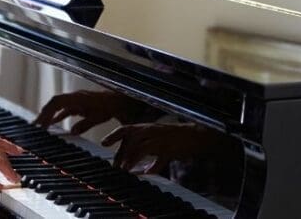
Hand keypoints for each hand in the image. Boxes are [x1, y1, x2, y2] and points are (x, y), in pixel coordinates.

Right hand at [34, 90, 144, 134]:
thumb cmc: (110, 107)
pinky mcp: (79, 105)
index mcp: (77, 98)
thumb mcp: (98, 117)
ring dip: (48, 115)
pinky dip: (57, 116)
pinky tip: (53, 124)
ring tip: (39, 126)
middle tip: (34, 127)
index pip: (56, 102)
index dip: (47, 112)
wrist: (120, 101)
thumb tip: (73, 132)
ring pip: (57, 106)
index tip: (41, 123)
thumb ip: (85, 124)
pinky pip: (64, 110)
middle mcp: (74, 97)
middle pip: (53, 104)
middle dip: (43, 115)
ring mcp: (75, 100)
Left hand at [101, 122, 226, 173]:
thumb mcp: (155, 140)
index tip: (103, 143)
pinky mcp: (170, 149)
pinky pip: (158, 159)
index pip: (125, 129)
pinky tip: (146, 172)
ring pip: (141, 147)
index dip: (113, 136)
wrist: (196, 135)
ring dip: (132, 159)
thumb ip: (143, 149)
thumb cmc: (175, 138)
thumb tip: (132, 164)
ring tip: (125, 169)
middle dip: (121, 153)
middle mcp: (151, 131)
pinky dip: (152, 166)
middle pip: (130, 140)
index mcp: (146, 127)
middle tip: (116, 166)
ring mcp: (161, 139)